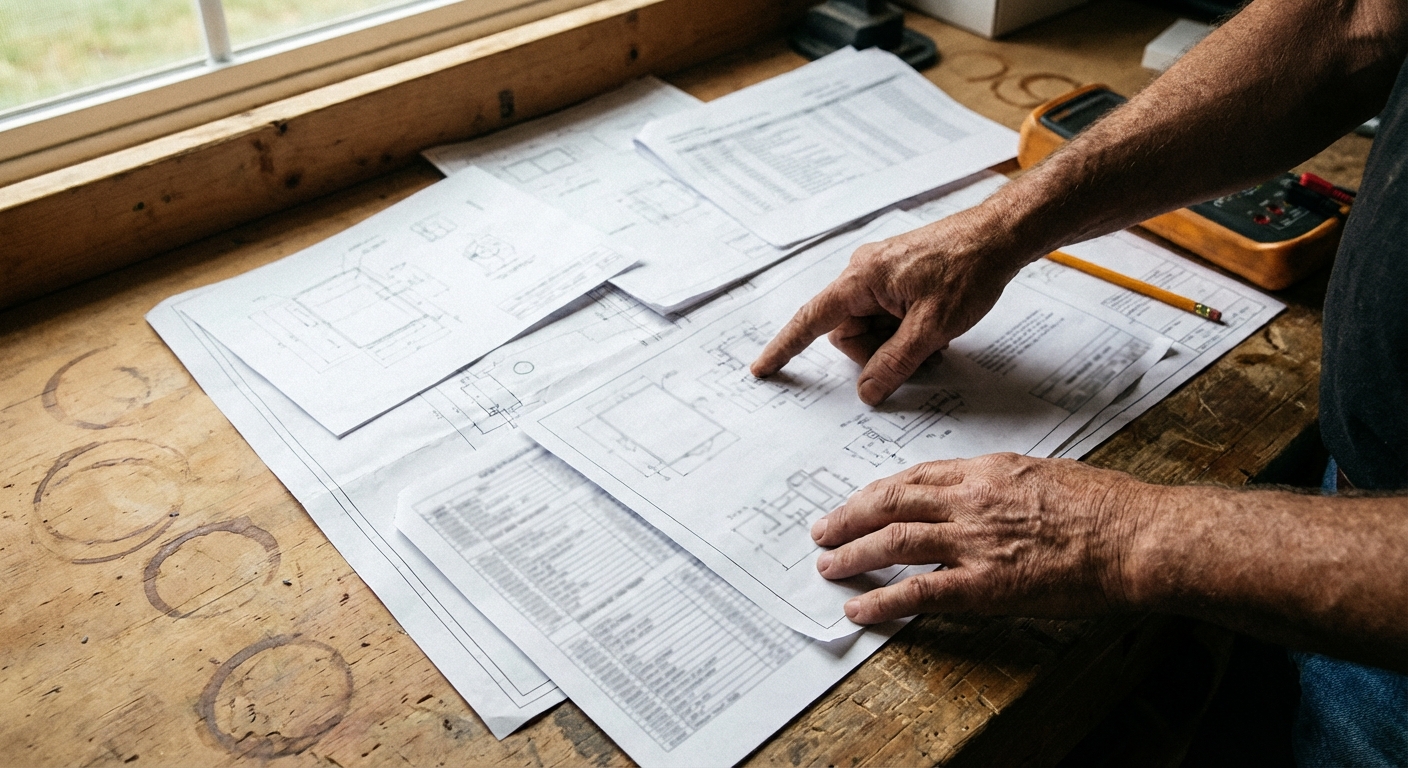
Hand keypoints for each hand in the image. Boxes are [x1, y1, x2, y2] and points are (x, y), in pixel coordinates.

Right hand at [750, 212, 1024, 405]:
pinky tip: (933, 325)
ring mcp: (880, 274)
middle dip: (877, 351)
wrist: (999, 236)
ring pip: (869, 328)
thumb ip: (895, 362)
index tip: (763, 368)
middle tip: (919, 353)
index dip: (786, 347)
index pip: (812, 319)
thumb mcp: (932, 328)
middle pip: (847, 332)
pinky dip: (905, 329)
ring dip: (896, 342)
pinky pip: (886, 315)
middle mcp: (863, 273)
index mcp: (861, 279)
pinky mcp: (896, 277)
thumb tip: (867, 390)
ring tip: (934, 337)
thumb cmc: (969, 269)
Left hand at [812, 453, 1153, 623]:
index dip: (878, 492)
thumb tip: (982, 494)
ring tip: (828, 567)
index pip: (915, 475)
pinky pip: (919, 591)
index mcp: (987, 471)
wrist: (1137, 536)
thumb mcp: (1045, 474)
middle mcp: (972, 500)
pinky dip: (882, 601)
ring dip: (853, 554)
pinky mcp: (985, 585)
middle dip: (849, 517)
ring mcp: (975, 542)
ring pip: (894, 541)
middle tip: (823, 530)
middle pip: (891, 502)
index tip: (859, 502)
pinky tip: (860, 609)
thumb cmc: (1107, 506)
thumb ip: (1004, 484)